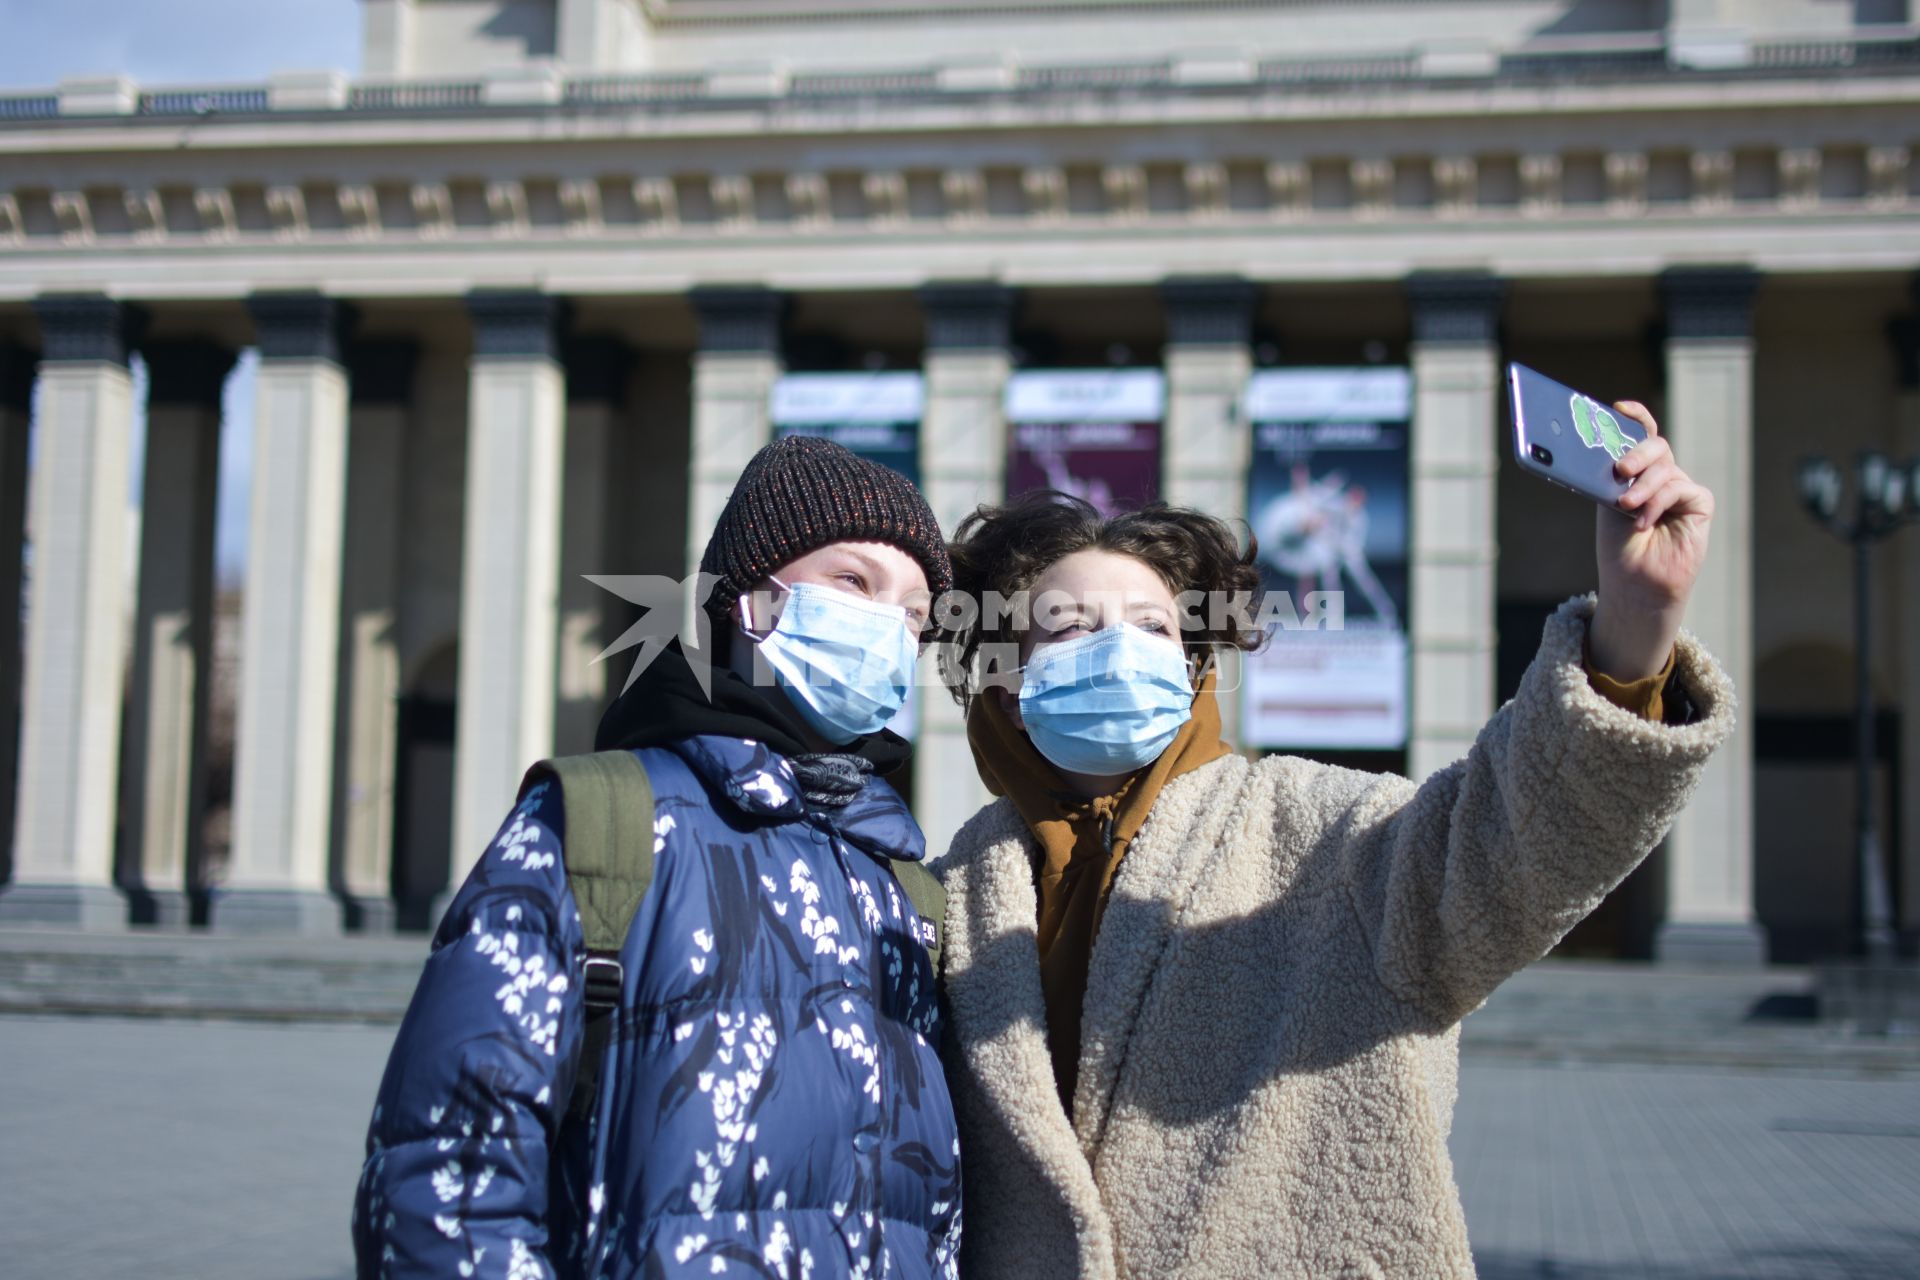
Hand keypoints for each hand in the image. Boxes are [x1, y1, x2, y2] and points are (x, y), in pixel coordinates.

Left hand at [1588, 401, 1712, 681]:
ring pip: (1665, 468)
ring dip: (1643, 488)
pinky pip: (1681, 488)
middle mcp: (1659, 476)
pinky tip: (1645, 522)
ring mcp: (1680, 488)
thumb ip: (1611, 477)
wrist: (1634, 583)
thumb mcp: (1607, 505)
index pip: (1641, 435)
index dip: (1635, 416)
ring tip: (1627, 507)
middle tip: (1620, 470)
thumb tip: (1604, 452)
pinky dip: (1659, 502)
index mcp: (1635, 472)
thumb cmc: (1618, 547)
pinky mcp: (1699, 503)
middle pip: (1655, 446)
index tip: (1619, 407)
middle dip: (1636, 453)